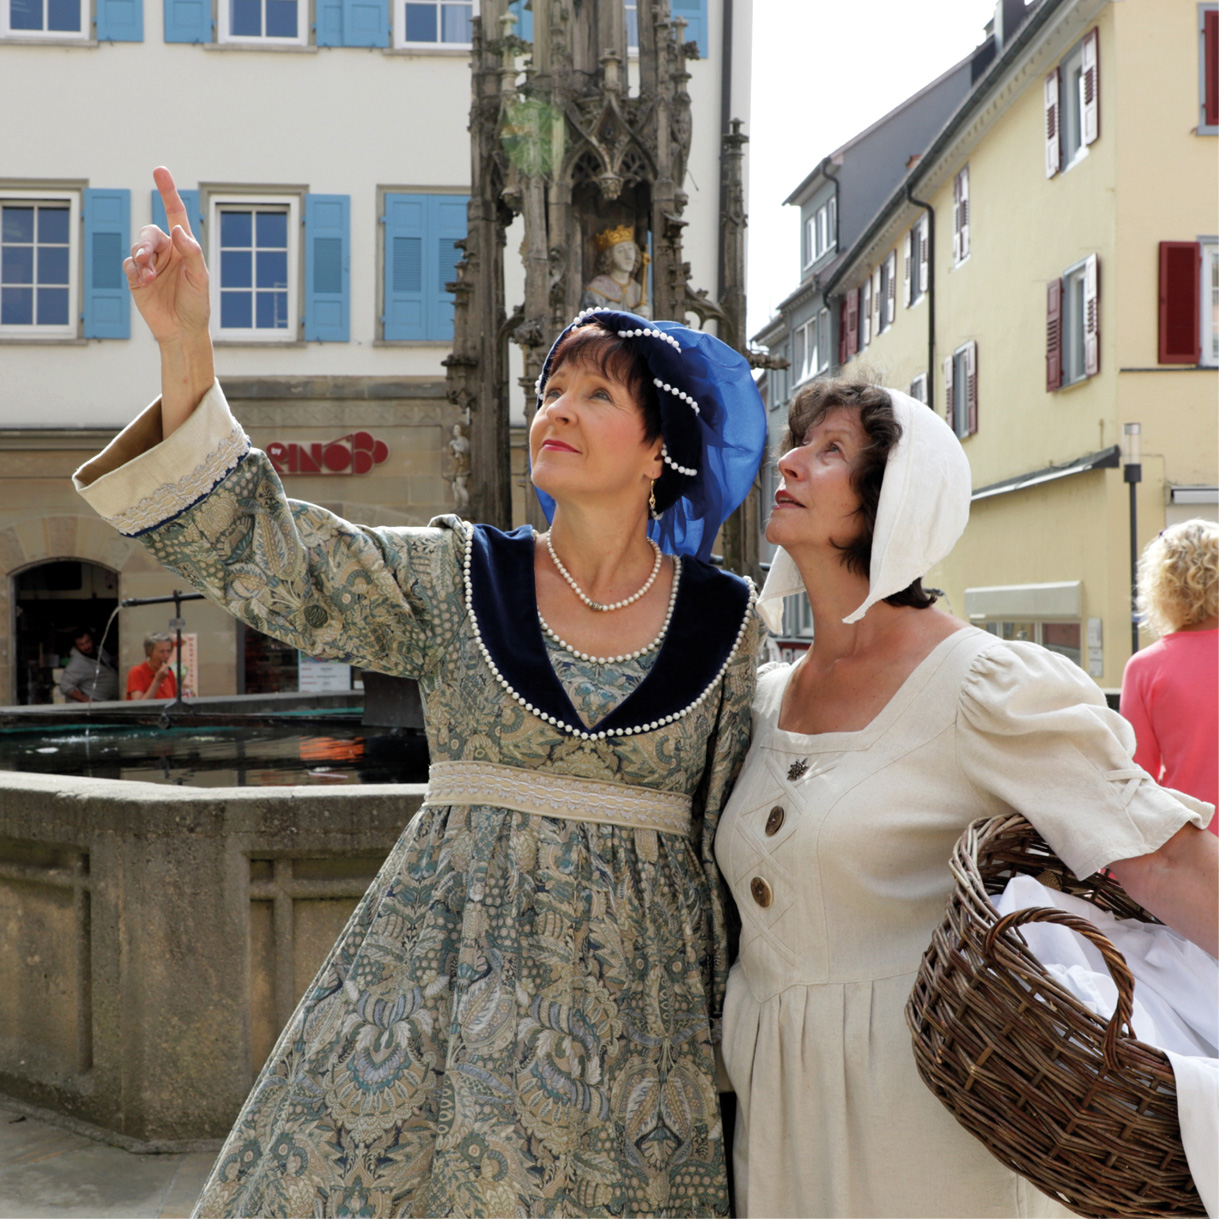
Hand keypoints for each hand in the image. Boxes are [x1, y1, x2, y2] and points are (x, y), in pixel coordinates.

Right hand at [124, 168, 215, 436]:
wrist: (183, 331)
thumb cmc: (197, 305)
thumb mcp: (200, 279)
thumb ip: (191, 253)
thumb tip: (178, 230)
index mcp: (184, 247)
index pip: (175, 214)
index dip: (167, 192)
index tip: (159, 170)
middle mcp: (166, 252)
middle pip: (149, 233)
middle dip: (145, 243)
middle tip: (146, 259)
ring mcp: (150, 264)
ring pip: (137, 247)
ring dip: (140, 257)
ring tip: (148, 274)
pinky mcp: (136, 278)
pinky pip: (129, 265)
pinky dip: (134, 270)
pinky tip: (143, 282)